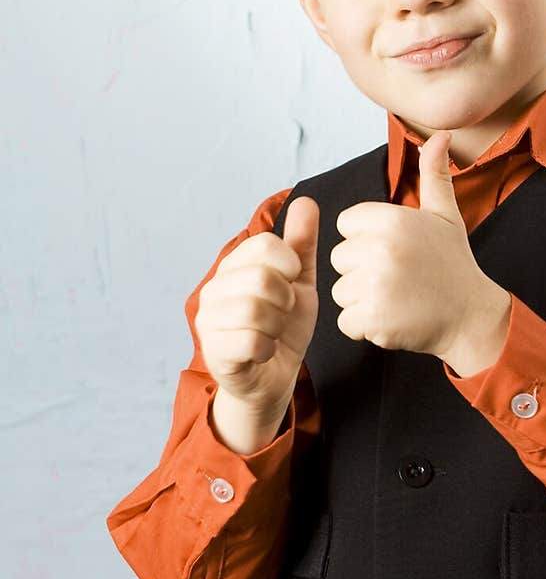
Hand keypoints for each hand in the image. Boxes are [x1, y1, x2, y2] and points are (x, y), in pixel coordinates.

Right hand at [195, 196, 319, 415]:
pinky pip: (250, 341)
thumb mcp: (300, 282)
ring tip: (273, 331)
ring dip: (277, 324)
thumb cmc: (284, 327)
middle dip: (285, 299)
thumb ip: (301, 244)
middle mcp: (213, 289)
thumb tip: (305, 201)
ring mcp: (208, 321)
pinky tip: (265, 351)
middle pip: (261, 277)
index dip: (290, 264)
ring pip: (255, 310)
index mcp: (233, 266)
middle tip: (283, 312)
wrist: (274, 377)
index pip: (265, 245)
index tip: (291, 282)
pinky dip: (268, 348)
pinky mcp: (214, 353)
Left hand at [330, 130, 509, 365]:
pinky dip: (364, 328)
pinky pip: (346, 323)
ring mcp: (375, 285)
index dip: (366, 240)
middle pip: (340, 258)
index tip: (395, 251)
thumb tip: (442, 135)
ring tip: (396, 299)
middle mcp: (381, 248)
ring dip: (362, 301)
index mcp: (391, 219)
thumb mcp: (445, 215)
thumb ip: (434, 174)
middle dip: (362, 272)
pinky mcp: (373, 319)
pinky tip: (393, 319)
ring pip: (340, 291)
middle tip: (398, 278)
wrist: (472, 316)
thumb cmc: (453, 264)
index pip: (346, 224)